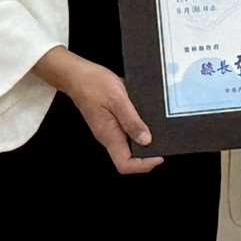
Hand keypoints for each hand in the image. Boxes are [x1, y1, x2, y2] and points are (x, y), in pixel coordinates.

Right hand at [37, 48, 163, 173]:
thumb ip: (132, 120)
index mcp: (109, 135)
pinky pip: (126, 131)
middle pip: (129, 157)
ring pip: (129, 145)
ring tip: (158, 129)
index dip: (143, 165)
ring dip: (144, 140)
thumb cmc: (92, 84)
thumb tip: (146, 140)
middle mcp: (108, 136)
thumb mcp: (117, 99)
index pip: (125, 164)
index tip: (159, 155)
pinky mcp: (111, 121)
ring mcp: (109, 129)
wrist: (76, 75)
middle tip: (164, 141)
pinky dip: (138, 128)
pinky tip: (146, 117)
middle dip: (148, 153)